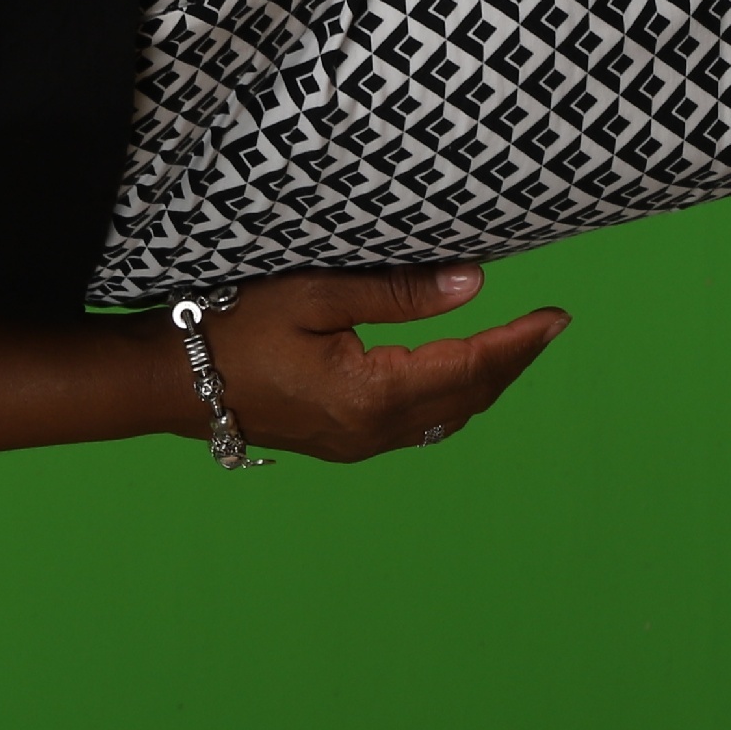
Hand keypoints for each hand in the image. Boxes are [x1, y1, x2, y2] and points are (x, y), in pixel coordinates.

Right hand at [172, 264, 571, 461]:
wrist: (172, 382)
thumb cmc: (231, 327)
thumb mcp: (312, 294)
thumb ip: (397, 292)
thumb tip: (473, 284)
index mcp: (372, 394)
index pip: (469, 366)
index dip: (519, 342)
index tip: (558, 318)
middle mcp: (374, 431)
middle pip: (468, 399)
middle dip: (512, 363)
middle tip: (547, 328)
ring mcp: (358, 444)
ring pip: (447, 419)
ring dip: (484, 383)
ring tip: (512, 347)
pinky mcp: (342, 443)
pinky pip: (418, 426)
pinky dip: (450, 398)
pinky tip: (453, 374)